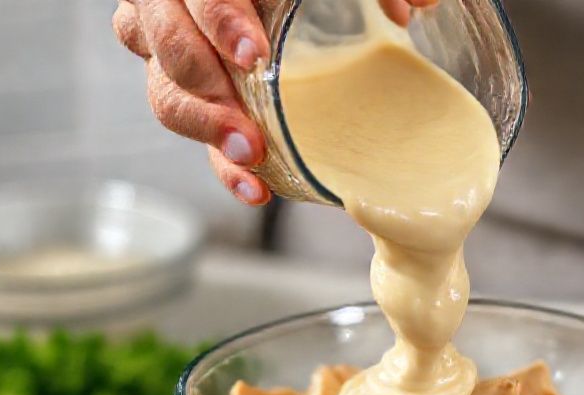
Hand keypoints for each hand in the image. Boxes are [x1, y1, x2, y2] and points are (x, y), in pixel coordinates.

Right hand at [113, 0, 437, 205]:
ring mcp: (172, 52)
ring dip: (209, 132)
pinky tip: (255, 187)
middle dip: (208, 92)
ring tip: (252, 157)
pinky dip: (222, 166)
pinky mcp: (189, 95)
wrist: (255, 12)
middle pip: (170, 47)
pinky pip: (195, 135)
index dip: (220, 21)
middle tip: (250, 130)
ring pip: (167, 94)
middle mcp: (174, 7)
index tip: (255, 54)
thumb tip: (417, 6)